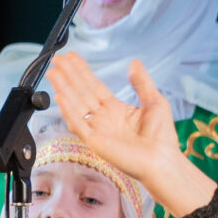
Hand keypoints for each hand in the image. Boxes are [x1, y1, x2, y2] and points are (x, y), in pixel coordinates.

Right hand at [44, 54, 214, 215]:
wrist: (163, 160)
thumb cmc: (162, 137)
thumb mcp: (155, 101)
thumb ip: (142, 82)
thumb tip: (135, 63)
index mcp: (116, 110)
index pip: (94, 86)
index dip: (82, 72)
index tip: (72, 58)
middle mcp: (104, 119)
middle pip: (82, 92)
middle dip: (69, 76)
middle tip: (57, 59)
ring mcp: (98, 130)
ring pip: (76, 105)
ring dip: (64, 88)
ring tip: (54, 71)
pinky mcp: (95, 141)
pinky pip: (78, 124)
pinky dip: (68, 110)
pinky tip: (60, 95)